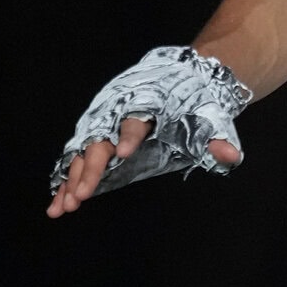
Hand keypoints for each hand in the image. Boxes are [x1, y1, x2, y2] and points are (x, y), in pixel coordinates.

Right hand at [46, 116, 239, 216]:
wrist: (182, 79)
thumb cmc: (193, 101)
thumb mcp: (209, 119)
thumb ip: (215, 139)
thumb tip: (230, 155)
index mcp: (146, 104)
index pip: (136, 120)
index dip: (130, 135)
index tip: (124, 154)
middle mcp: (117, 113)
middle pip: (100, 141)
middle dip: (91, 168)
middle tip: (83, 196)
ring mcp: (105, 126)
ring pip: (83, 153)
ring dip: (72, 179)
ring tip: (64, 207)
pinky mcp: (100, 140)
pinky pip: (79, 161)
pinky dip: (67, 182)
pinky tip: (56, 205)